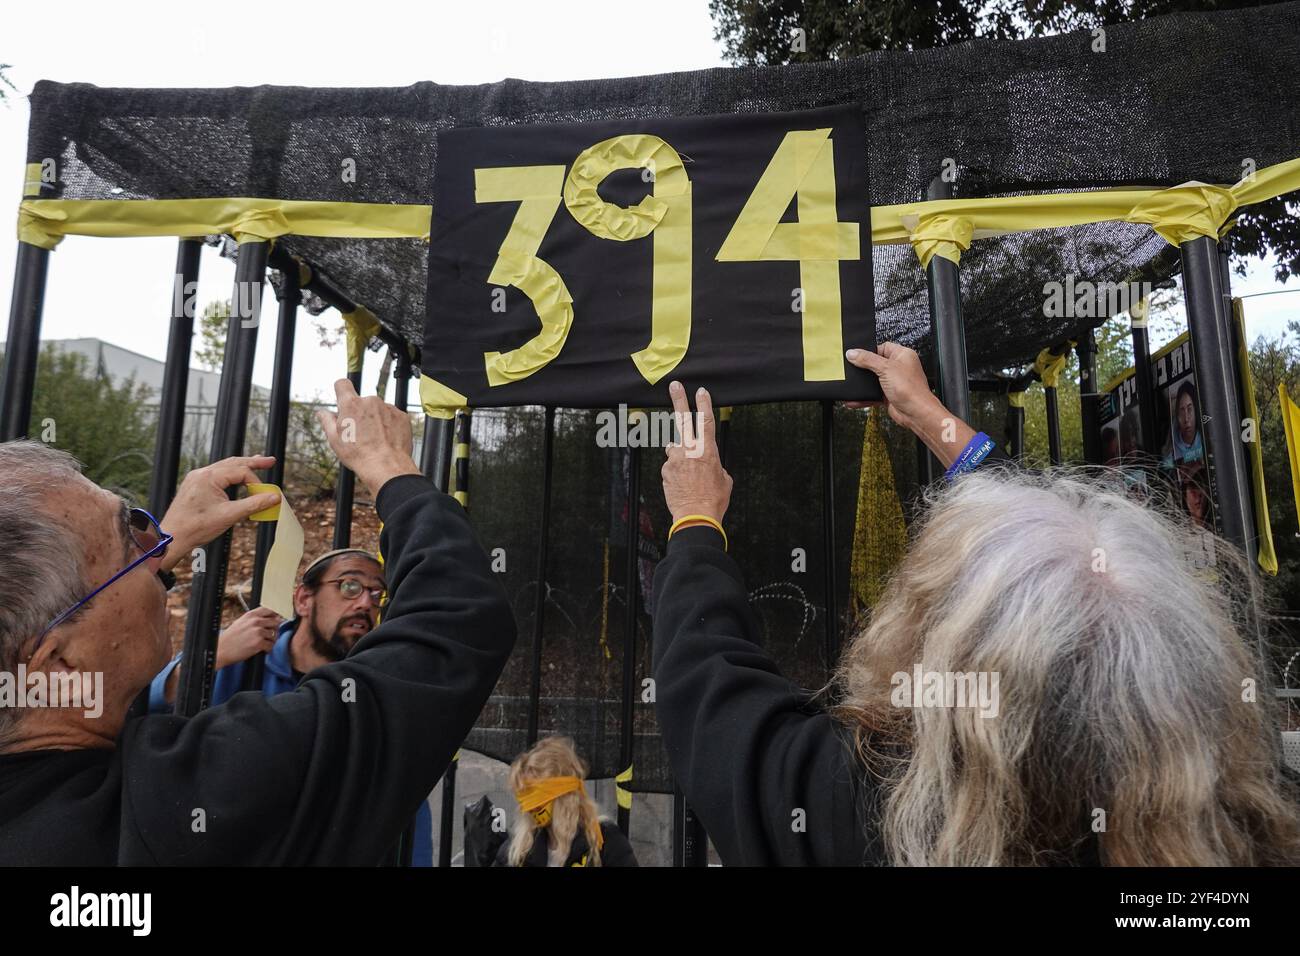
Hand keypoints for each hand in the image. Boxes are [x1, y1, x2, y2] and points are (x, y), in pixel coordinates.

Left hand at [159, 456, 280, 570]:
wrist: (172, 537)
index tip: (264, 495)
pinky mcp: (194, 485)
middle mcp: (201, 473)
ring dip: (241, 466)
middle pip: (233, 463)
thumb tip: (274, 497)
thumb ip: (254, 504)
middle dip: (253, 462)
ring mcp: (196, 478)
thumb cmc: (196, 527)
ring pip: (224, 467)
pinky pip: (215, 474)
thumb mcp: (230, 515)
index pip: (241, 472)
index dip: (256, 482)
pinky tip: (236, 476)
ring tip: (257, 463)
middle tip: (270, 461)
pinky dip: (229, 474)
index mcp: (209, 477)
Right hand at [214, 607, 281, 669]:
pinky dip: (268, 649)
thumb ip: (255, 619)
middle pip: (276, 622)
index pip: (270, 610)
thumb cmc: (231, 637)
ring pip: (274, 634)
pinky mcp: (259, 643)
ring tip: (264, 643)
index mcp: (251, 615)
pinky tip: (262, 650)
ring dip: (271, 640)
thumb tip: (270, 618)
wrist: (221, 649)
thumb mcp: (241, 622)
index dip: (275, 616)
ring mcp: (258, 632)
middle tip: (269, 636)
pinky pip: (271, 645)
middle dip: (274, 629)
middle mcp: (256, 621)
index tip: (275, 621)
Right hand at [317, 379, 420, 496]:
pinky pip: (392, 416)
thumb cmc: (358, 454)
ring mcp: (388, 407)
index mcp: (351, 404)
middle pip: (362, 401)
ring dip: (376, 419)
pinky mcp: (402, 415)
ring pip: (378, 410)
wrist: (386, 466)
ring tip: (375, 439)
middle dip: (360, 413)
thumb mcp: (334, 439)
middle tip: (360, 433)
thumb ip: (327, 421)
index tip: (342, 398)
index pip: (342, 384)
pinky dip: (390, 425)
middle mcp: (371, 401)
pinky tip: (386, 439)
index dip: (341, 390)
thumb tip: (321, 412)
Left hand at [661, 381, 732, 524]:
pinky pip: (670, 466)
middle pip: (683, 419)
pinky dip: (676, 472)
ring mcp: (675, 459)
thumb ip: (714, 464)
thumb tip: (705, 463)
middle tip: (675, 386)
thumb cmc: (714, 499)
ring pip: (675, 448)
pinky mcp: (665, 470)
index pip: (706, 420)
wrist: (696, 516)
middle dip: (679, 400)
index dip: (704, 404)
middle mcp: (689, 450)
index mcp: (708, 450)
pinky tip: (682, 484)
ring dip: (680, 455)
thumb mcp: (724, 479)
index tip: (701, 391)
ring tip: (688, 474)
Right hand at [843, 343, 942, 430]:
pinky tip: (854, 398)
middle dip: (864, 368)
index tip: (857, 354)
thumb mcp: (886, 368)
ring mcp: (893, 382)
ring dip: (863, 384)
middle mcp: (899, 367)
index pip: (882, 347)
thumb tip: (853, 353)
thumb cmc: (911, 389)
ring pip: (873, 379)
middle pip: (876, 363)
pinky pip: (872, 393)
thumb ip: (867, 359)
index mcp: (903, 355)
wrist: (915, 413)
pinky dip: (863, 396)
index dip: (869, 351)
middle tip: (853, 368)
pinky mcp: (888, 395)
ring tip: (851, 383)